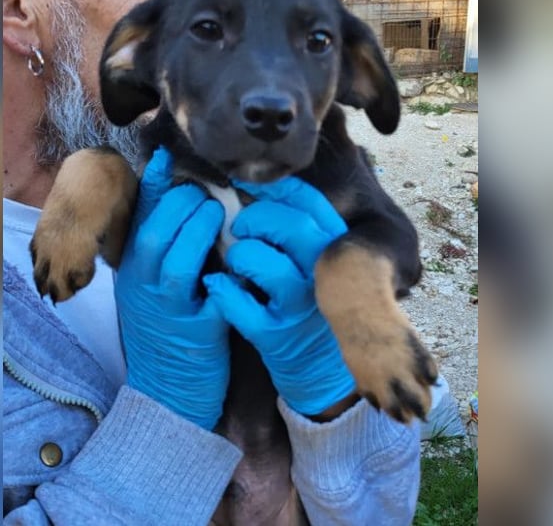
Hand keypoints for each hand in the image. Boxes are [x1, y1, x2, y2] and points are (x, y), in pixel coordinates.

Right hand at [116, 148, 227, 429]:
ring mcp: (168, 311)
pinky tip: (240, 261)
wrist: (165, 393)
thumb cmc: (164, 330)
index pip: (137, 221)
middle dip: (183, 204)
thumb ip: (161, 246)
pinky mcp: (197, 334)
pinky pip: (212, 297)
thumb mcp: (150, 285)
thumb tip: (173, 198)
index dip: (153, 186)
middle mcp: (143, 289)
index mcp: (132, 272)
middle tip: (206, 195)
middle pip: (155, 235)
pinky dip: (227, 275)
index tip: (168, 158)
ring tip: (219, 216)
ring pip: (177, 262)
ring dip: (200, 231)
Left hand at [203, 177, 356, 416]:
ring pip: (272, 267)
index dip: (276, 188)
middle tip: (240, 225)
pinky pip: (246, 309)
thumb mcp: (315, 262)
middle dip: (259, 217)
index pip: (311, 203)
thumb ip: (296, 227)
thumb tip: (253, 183)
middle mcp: (324, 276)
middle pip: (295, 227)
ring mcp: (302, 308)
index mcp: (334, 249)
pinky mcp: (278, 337)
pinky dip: (225, 293)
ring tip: (234, 258)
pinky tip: (218, 285)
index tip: (249, 185)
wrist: (318, 369)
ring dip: (243, 254)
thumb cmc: (307, 301)